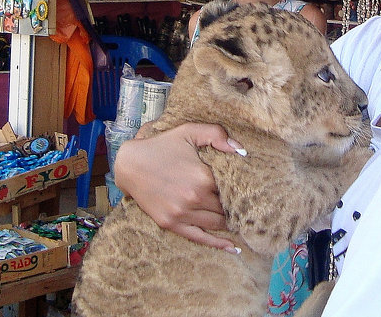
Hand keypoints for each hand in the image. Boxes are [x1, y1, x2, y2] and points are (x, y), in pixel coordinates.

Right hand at [113, 122, 242, 251]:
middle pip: (226, 209)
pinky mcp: (170, 224)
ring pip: (216, 225)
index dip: (240, 189)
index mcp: (203, 177)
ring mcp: (181, 214)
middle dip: (236, 207)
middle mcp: (194, 198)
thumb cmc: (162, 146)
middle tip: (246, 206)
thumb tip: (241, 151)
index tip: (249, 189)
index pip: (232, 189)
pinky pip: (200, 238)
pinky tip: (233, 248)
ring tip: (240, 221)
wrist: (130, 164)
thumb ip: (217, 135)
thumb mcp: (189, 131)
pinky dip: (218, 245)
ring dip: (229, 223)